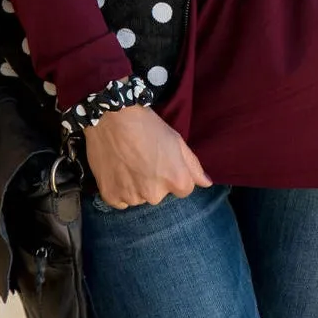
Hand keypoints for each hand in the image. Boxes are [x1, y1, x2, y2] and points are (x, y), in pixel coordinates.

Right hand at [84, 104, 211, 207]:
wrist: (112, 117)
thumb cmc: (147, 125)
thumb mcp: (177, 141)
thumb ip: (194, 166)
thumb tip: (207, 184)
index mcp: (176, 180)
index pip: (183, 190)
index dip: (173, 174)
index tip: (162, 161)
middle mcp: (155, 195)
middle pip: (159, 195)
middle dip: (154, 182)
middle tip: (143, 159)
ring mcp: (132, 197)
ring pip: (139, 198)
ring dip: (135, 186)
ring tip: (128, 162)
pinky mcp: (110, 196)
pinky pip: (120, 201)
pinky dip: (118, 190)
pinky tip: (117, 170)